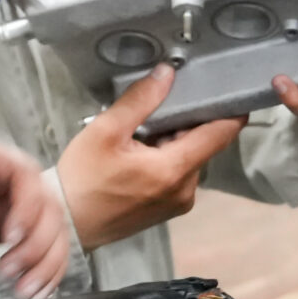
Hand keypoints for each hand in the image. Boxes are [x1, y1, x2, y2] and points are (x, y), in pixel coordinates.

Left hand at [0, 139, 68, 298]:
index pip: (29, 182)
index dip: (27, 211)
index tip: (8, 239)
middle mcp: (20, 184)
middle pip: (51, 210)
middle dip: (37, 245)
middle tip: (7, 271)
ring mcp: (24, 209)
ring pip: (56, 234)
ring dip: (46, 265)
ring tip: (23, 292)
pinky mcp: (23, 233)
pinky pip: (47, 251)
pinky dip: (46, 273)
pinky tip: (35, 294)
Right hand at [58, 64, 245, 250]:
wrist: (66, 225)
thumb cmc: (83, 177)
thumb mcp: (106, 131)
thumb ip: (140, 100)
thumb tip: (167, 73)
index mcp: (175, 170)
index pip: (222, 134)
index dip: (231, 109)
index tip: (230, 88)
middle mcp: (186, 189)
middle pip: (204, 143)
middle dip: (188, 122)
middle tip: (159, 106)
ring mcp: (179, 203)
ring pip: (191, 157)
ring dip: (175, 140)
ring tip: (142, 132)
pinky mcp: (169, 209)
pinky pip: (180, 173)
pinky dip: (168, 157)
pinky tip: (141, 153)